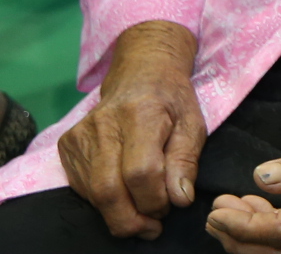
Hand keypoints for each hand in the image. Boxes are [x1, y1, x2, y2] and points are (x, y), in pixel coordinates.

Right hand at [59, 20, 206, 239]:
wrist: (140, 73)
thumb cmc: (172, 100)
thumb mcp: (193, 124)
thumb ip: (186, 162)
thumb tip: (180, 199)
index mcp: (140, 114)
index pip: (141, 171)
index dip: (154, 199)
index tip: (169, 207)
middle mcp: (103, 124)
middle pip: (109, 190)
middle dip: (131, 219)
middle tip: (152, 227)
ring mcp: (80, 135)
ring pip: (93, 194)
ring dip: (118, 214)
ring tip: (142, 215)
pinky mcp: (67, 146)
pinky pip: (82, 188)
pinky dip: (104, 202)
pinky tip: (123, 196)